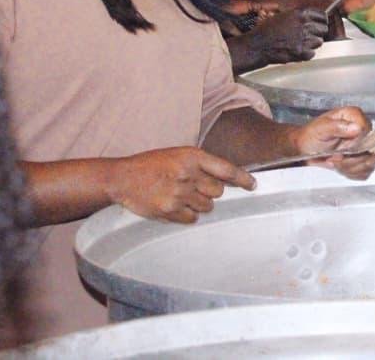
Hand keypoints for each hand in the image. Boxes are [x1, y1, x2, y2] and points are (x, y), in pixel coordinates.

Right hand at [109, 146, 254, 223]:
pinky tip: (175, 206)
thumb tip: (223, 180)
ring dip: (199, 204)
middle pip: (217, 191)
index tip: (252, 185)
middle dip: (211, 192)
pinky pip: (191, 218)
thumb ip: (199, 165)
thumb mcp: (177, 155)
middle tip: (196, 189)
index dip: (242, 178)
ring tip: (181, 196)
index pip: (225, 169)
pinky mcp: (169, 210)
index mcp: (191, 156)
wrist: (123, 178)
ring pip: (207, 207)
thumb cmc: (150, 165)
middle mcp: (187, 174)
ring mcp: (179, 193)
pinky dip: (187, 215)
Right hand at [249, 7, 328, 65]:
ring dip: (312, 43)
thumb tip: (311, 18)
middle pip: (323, 29)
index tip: (321, 23)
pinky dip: (306, 54)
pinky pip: (312, 53)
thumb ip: (298, 16)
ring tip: (301, 43)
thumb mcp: (283, 16)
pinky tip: (297, 50)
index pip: (322, 15)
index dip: (322, 20)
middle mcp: (304, 25)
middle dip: (318, 32)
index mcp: (300, 14)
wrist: (258, 45)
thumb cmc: (267, 30)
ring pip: (319, 41)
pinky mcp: (302, 52)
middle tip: (310, 35)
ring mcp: (304, 39)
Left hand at [292, 107, 374, 179]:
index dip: (353, 144)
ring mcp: (364, 144)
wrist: (305, 149)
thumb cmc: (310, 136)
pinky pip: (366, 171)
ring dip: (349, 167)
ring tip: (334, 162)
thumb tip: (357, 128)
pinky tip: (340, 167)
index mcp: (354, 116)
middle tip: (333, 157)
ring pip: (369, 162)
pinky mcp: (362, 158)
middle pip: (369, 149)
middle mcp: (362, 128)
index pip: (366, 132)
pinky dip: (352, 173)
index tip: (340, 148)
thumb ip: (337, 127)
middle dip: (349, 159)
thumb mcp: (320, 129)